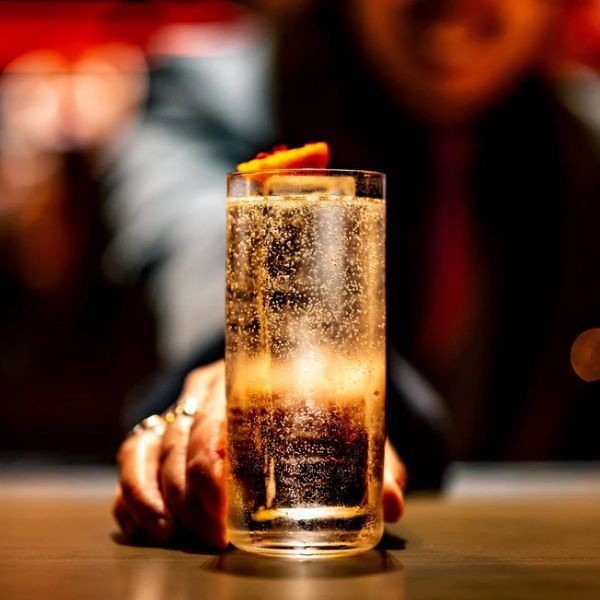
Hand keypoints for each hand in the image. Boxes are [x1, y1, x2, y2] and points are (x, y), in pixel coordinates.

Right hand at [113, 360, 406, 546]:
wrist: (294, 374)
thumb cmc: (322, 404)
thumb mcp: (352, 427)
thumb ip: (375, 460)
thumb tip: (390, 503)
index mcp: (249, 378)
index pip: (215, 414)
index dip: (208, 462)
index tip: (222, 507)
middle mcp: (208, 388)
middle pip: (179, 438)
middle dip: (187, 494)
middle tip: (212, 537)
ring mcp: (182, 406)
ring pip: (148, 445)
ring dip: (152, 495)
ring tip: (171, 534)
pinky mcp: (165, 426)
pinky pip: (134, 452)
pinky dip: (131, 488)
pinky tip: (146, 521)